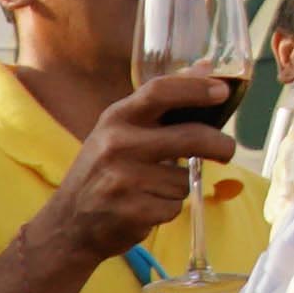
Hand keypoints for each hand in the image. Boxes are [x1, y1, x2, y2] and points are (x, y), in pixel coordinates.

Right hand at [25, 63, 238, 267]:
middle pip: (189, 137)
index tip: (223, 91)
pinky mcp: (132, 212)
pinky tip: (143, 209)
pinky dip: (167, 209)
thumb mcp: (119, 130)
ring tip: (150, 189)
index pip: (160, 91)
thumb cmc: (101, 171)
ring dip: (178, 187)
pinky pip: (174, 207)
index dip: (196, 88)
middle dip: (219, 144)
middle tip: (228, 150)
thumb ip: (160, 103)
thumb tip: (206, 66)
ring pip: (184, 179)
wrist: (66, 226)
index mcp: (115, 118)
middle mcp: (117, 145)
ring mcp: (123, 180)